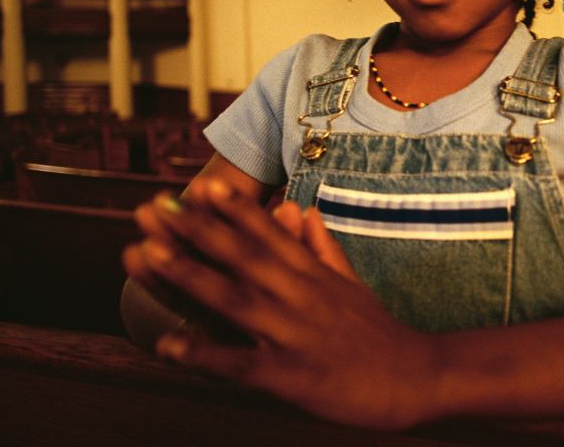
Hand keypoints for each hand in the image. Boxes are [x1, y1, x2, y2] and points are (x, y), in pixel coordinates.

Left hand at [123, 179, 441, 429]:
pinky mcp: (291, 376)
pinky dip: (204, 354)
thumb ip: (321, 246)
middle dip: (195, 230)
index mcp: (313, 275)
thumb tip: (302, 210)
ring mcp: (294, 334)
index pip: (270, 234)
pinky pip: (240, 363)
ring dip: (188, 276)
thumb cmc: (379, 332)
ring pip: (234, 300)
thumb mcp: (351, 282)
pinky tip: (167, 346)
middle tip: (154, 209)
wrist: (415, 377)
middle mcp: (301, 296)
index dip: (236, 210)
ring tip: (148, 256)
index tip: (205, 186)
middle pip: (242, 257)